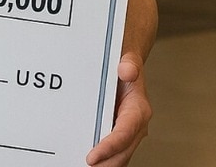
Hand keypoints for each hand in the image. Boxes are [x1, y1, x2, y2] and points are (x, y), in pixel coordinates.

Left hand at [86, 52, 151, 166]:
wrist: (126, 68)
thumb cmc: (124, 66)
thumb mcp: (126, 60)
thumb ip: (128, 64)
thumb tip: (126, 70)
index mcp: (138, 110)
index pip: (124, 134)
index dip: (108, 148)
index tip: (91, 157)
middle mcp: (134, 126)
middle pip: (121, 153)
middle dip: (104, 163)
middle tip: (82, 165)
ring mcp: (126, 133)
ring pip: (117, 157)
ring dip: (102, 164)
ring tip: (78, 164)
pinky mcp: (116, 134)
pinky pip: (111, 152)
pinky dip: (101, 159)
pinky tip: (80, 159)